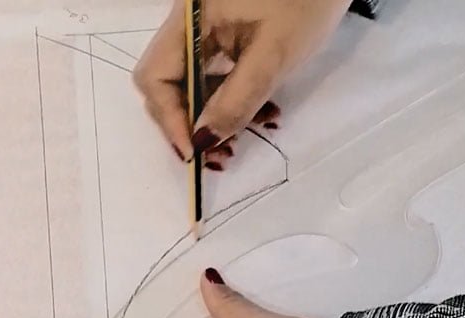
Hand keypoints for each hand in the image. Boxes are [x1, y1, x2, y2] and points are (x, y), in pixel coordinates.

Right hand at [134, 0, 350, 160]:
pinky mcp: (222, 33)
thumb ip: (235, 102)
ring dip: (213, 118)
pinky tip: (259, 114)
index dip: (170, 120)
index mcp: (190, 18)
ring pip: (191, 85)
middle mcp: (187, 22)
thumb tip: (203, 142)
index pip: (156, 77)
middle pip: (167, 84)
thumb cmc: (308, 0)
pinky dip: (229, 100)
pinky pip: (212, 75)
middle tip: (218, 155)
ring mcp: (203, 28)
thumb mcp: (274, 56)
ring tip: (246, 138)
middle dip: (190, 124)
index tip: (194, 153)